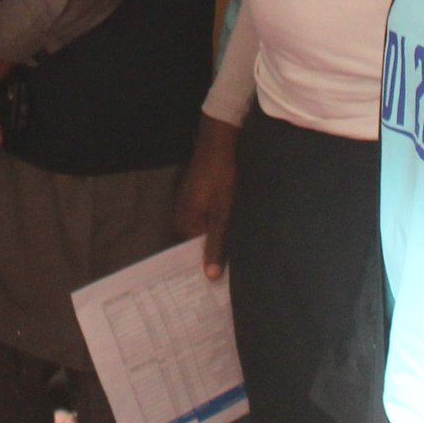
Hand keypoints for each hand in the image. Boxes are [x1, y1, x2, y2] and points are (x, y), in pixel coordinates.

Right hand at [173, 115, 240, 279]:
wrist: (220, 140)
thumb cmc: (222, 176)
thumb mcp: (223, 213)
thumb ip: (217, 244)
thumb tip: (210, 276)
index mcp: (184, 223)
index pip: (194, 254)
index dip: (210, 264)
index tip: (226, 282)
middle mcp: (182, 215)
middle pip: (200, 242)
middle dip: (216, 252)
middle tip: (238, 270)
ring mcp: (190, 204)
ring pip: (206, 229)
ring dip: (221, 236)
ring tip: (241, 252)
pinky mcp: (200, 195)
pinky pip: (209, 217)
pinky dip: (220, 223)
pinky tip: (237, 227)